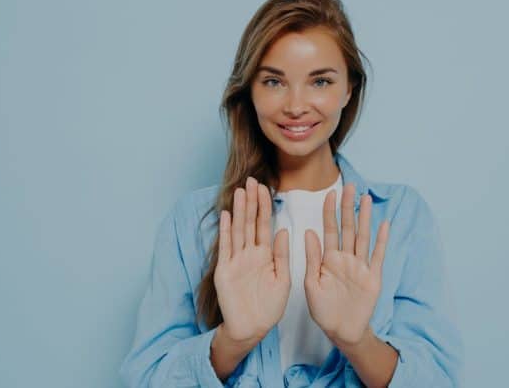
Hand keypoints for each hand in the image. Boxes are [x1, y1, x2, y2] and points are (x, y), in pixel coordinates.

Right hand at [214, 176, 290, 342]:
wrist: (251, 328)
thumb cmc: (269, 307)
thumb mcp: (283, 279)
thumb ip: (282, 255)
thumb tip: (283, 230)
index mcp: (265, 255)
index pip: (265, 225)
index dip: (265, 206)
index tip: (266, 187)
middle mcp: (249, 254)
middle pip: (250, 223)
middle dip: (251, 202)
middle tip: (252, 180)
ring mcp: (236, 261)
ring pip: (238, 231)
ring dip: (239, 211)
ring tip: (240, 192)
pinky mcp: (225, 271)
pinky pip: (225, 248)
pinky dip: (225, 232)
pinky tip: (226, 215)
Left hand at [304, 183, 388, 345]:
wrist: (341, 331)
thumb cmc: (323, 309)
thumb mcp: (311, 284)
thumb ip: (312, 258)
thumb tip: (308, 231)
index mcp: (328, 259)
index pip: (329, 229)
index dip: (329, 211)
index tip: (329, 193)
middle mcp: (345, 258)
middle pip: (348, 228)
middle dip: (348, 207)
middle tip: (350, 186)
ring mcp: (360, 266)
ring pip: (363, 237)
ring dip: (365, 218)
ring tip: (365, 199)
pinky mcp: (373, 277)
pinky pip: (377, 255)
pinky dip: (381, 240)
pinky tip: (384, 224)